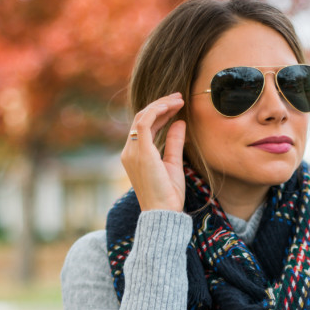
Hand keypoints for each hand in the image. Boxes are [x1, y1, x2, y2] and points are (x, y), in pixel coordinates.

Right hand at [121, 93, 185, 212]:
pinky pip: (144, 123)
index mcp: (135, 156)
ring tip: (178, 99)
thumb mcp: (173, 163)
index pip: (144, 127)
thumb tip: (179, 122)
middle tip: (179, 97)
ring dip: (161, 105)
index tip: (177, 106)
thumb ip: (174, 142)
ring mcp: (133, 152)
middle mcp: (130, 152)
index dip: (160, 113)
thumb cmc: (168, 195)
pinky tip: (170, 106)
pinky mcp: (141, 152)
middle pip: (142, 118)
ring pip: (142, 117)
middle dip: (161, 104)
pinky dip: (156, 111)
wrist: (163, 212)